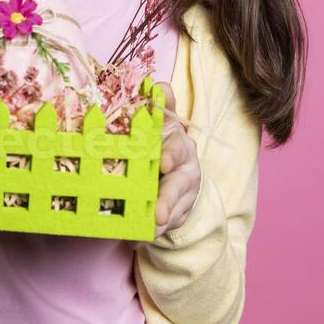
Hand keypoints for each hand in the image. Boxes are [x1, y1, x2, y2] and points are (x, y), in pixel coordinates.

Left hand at [152, 81, 200, 238]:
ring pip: (173, 210)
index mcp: (179, 146)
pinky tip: (137, 239)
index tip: (162, 161)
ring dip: (161, 222)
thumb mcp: (165, 124)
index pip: (177, 148)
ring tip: (148, 231)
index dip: (170, 154)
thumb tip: (157, 84)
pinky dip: (151, 234)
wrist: (182, 177)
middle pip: (178, 185)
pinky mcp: (175, 216)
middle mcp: (185, 172)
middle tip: (158, 212)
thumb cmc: (166, 145)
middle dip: (168, 198)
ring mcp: (182, 197)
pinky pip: (164, 227)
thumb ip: (162, 105)